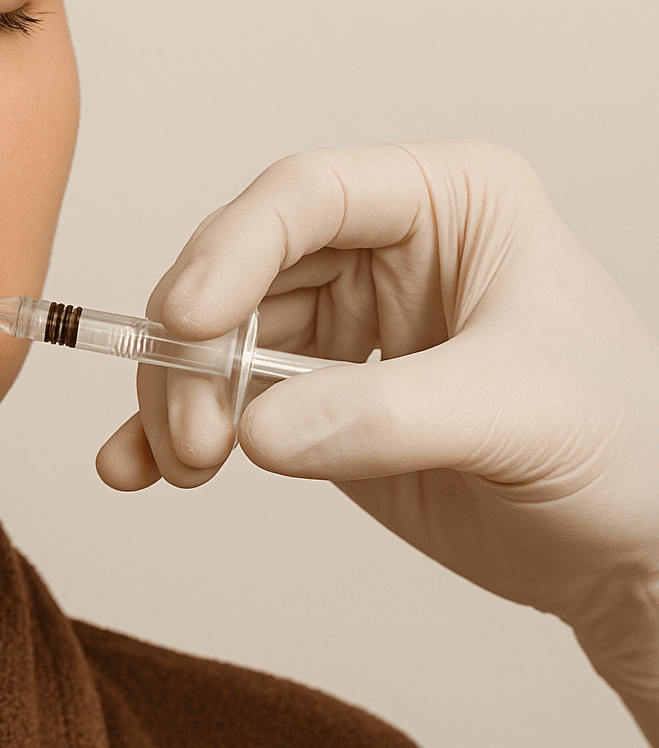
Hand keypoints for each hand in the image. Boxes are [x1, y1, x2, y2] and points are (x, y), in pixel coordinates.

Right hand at [95, 139, 658, 745]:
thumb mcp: (521, 412)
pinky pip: (220, 400)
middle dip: (196, 352)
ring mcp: (340, 326)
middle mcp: (381, 250)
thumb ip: (387, 415)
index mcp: (446, 203)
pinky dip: (170, 434)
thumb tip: (255, 432)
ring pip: (213, 338)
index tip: (185, 322)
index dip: (231, 250)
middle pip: (238, 270)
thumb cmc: (625, 449)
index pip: (306, 195)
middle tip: (193, 437)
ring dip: (178, 400)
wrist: (633, 552)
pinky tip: (139, 468)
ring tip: (182, 468)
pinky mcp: (311, 398)